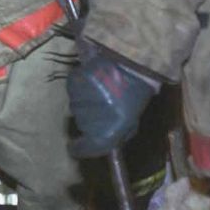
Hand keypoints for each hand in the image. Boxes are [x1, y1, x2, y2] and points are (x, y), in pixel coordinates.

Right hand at [66, 41, 158, 157]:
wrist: (134, 60)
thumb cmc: (136, 91)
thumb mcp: (131, 118)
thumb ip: (119, 134)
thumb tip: (108, 144)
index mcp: (110, 130)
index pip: (87, 147)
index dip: (80, 149)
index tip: (75, 147)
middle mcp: (92, 118)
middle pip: (82, 125)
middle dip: (90, 119)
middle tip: (102, 106)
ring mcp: (82, 99)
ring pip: (76, 107)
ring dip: (85, 102)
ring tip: (100, 90)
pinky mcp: (76, 81)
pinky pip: (74, 89)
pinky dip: (80, 87)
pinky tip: (93, 80)